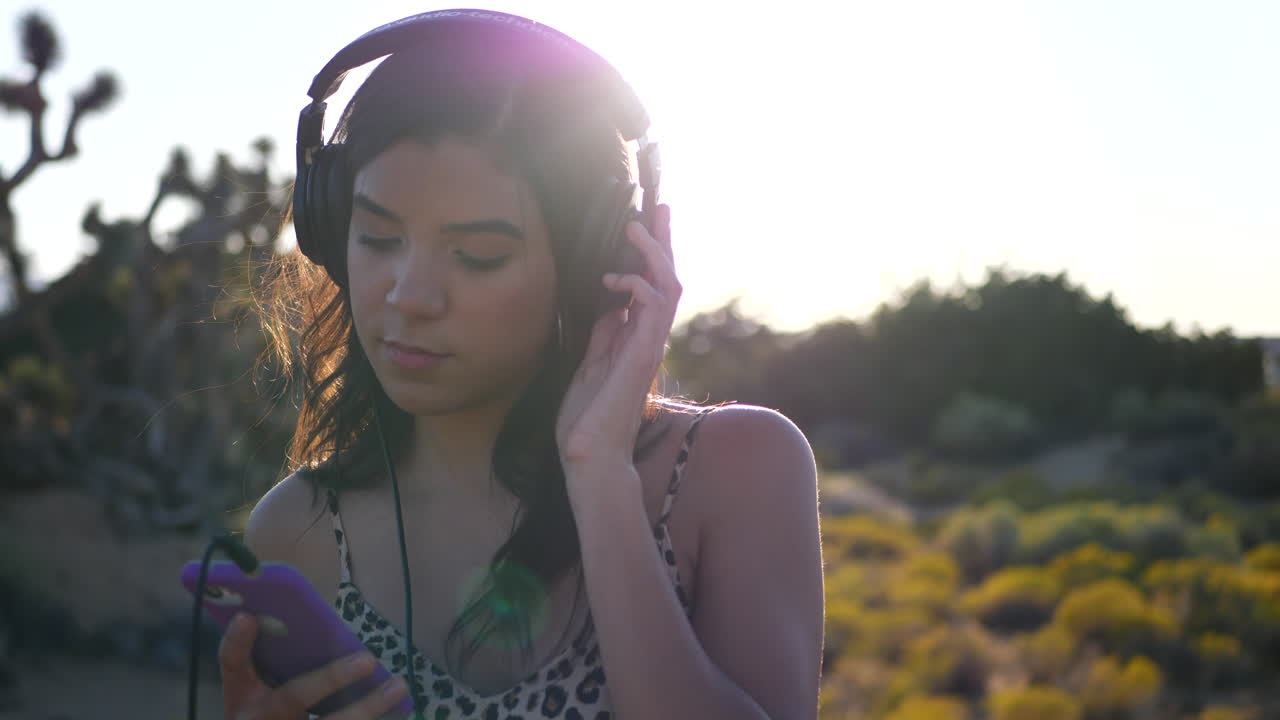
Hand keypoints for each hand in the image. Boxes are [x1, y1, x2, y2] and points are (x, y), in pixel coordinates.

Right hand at [219, 613, 409, 719]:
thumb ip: (266, 654)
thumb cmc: (263, 711)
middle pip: (295, 696)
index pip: (232, 665)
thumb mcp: (253, 689)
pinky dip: (375, 719)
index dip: (236, 643)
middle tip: (368, 659)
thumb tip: (277, 612)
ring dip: (367, 707)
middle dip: (331, 677)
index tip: (248, 617)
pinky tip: (400, 709)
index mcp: (242, 696)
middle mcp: (261, 717)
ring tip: (398, 686)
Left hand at [555, 204, 679, 473]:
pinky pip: (653, 312)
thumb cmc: (588, 419)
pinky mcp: (642, 357)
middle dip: (663, 241)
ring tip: (635, 227)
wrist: (589, 457)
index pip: (651, 285)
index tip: (645, 221)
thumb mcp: (590, 363)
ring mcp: (648, 347)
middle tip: (658, 205)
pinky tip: (616, 279)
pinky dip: (638, 287)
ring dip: (653, 254)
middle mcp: (648, 339)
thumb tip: (610, 304)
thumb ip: (604, 333)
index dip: (651, 253)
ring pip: (667, 289)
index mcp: (636, 338)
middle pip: (667, 278)